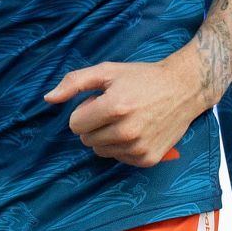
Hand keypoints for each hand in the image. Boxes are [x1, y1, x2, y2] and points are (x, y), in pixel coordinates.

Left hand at [46, 50, 209, 167]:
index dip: (84, 111)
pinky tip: (138, 130)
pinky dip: (122, 147)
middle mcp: (127, 131)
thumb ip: (74, 82)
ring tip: (127, 119)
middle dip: (94, 125)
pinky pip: (118, 158)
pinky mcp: (148, 159)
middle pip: (86, 140)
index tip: (101, 101)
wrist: (183, 89)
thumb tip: (47, 99)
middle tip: (116, 109)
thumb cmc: (142, 78)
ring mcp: (138, 148)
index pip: (75, 125)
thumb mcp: (107, 71)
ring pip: (100, 151)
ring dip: (107, 136)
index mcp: (115, 107)